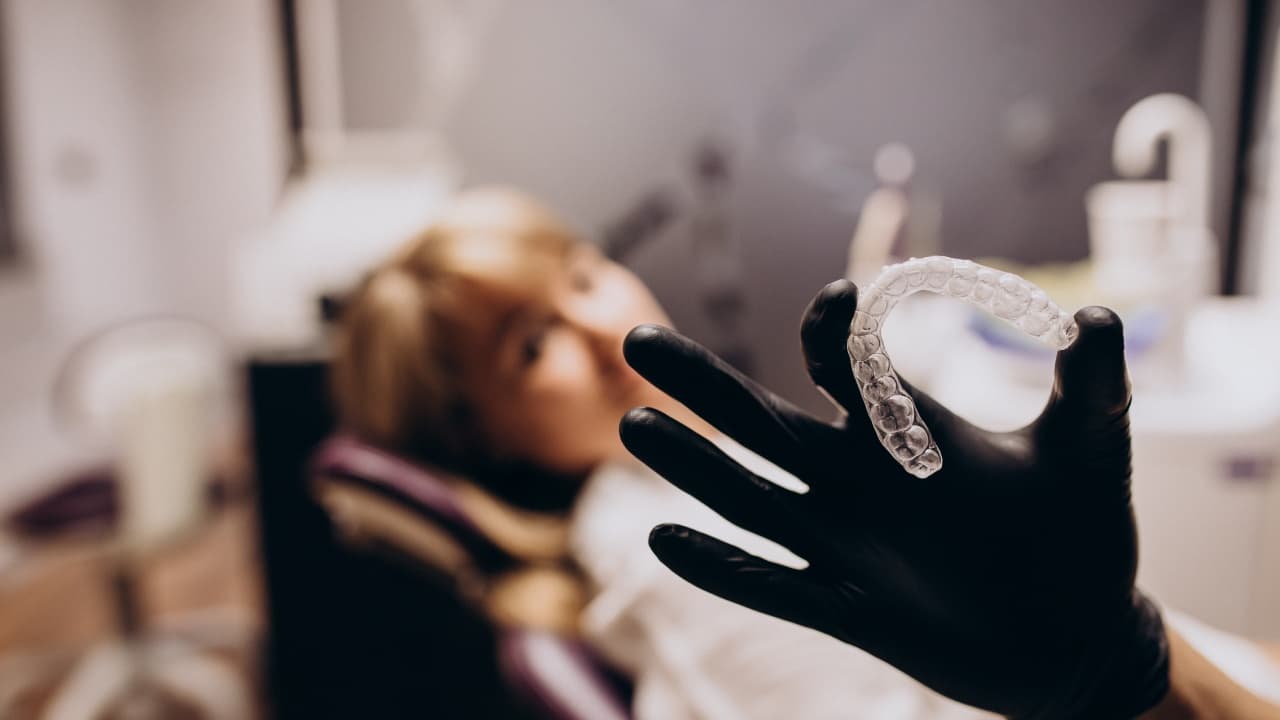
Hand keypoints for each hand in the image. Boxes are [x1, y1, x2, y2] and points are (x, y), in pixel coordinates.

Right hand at [620, 279, 1168, 719]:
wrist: (1076, 637)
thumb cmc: (1082, 534)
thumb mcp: (1091, 451)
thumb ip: (1093, 385)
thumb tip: (1099, 316)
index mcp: (903, 432)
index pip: (844, 368)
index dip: (832, 332)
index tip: (841, 299)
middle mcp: (858, 482)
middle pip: (761, 425)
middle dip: (701, 383)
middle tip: (640, 340)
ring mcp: (846, 545)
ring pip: (751, 500)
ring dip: (696, 468)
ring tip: (636, 427)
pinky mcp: (848, 610)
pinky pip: (773, 585)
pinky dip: (722, 568)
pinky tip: (666, 538)